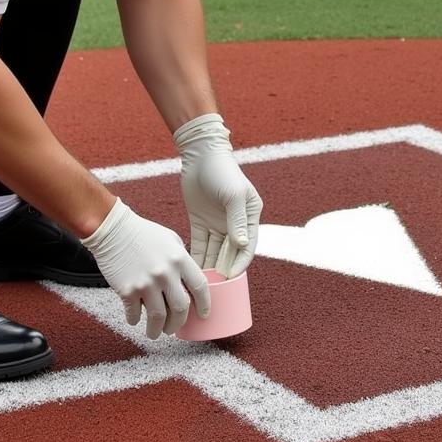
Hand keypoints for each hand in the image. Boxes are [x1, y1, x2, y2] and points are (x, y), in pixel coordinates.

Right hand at [81, 199, 210, 338]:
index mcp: (179, 259)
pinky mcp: (127, 290)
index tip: (203, 315)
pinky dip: (135, 320)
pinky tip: (135, 319)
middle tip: (174, 328)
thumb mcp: (170, 240)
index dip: (204, 305)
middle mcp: (165, 273)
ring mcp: (146, 283)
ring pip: (159, 318)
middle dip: (179, 323)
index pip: (200, 288)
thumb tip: (189, 282)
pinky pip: (134, 314)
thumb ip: (182, 260)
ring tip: (155, 332)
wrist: (112, 229)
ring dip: (158, 330)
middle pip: (181, 308)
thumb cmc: (142, 233)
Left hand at [174, 113, 261, 278]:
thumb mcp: (233, 194)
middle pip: (230, 253)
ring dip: (209, 266)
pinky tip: (191, 270)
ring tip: (200, 282)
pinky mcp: (200, 222)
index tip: (231, 277)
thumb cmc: (222, 171)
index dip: (240, 263)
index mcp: (249, 217)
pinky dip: (197, 257)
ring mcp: (217, 223)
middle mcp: (235, 224)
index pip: (247, 247)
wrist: (200, 154)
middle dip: (224, 270)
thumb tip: (241, 244)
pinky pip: (200, 244)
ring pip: (215, 252)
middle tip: (214, 286)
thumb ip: (237, 219)